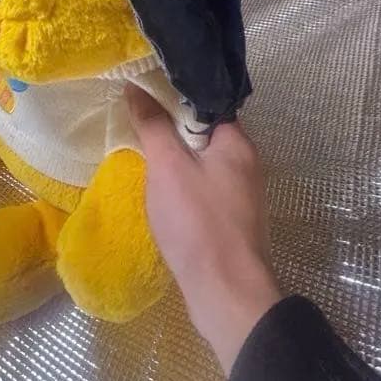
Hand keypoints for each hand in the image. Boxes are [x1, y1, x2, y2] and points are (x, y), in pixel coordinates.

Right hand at [127, 85, 280, 373]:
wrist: (227, 293)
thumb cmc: (198, 223)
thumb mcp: (168, 167)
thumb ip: (153, 125)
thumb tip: (136, 87)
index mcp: (237, 142)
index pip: (205, 103)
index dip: (172, 96)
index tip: (140, 95)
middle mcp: (245, 163)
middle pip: (202, 133)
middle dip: (169, 130)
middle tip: (135, 126)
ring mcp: (240, 194)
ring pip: (201, 163)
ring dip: (174, 161)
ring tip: (142, 157)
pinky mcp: (231, 220)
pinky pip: (202, 189)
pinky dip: (182, 186)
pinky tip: (160, 193)